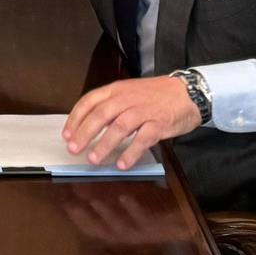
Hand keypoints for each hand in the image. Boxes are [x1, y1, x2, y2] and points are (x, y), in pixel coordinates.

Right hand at [61, 187, 185, 247]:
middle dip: (86, 218)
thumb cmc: (154, 217)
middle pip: (101, 229)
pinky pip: (144, 219)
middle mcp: (127, 235)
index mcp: (118, 232)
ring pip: (119, 225)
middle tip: (73, 204)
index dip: (78, 218)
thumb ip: (109, 205)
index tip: (66, 205)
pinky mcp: (157, 227)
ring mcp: (141, 232)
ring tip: (95, 201)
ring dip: (106, 214)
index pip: (92, 228)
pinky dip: (134, 210)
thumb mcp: (129, 214)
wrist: (185, 226)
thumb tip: (88, 190)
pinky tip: (126, 198)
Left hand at [62, 77, 201, 170]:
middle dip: (85, 133)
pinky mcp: (160, 123)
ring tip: (94, 159)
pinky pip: (143, 139)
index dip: (75, 119)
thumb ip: (110, 105)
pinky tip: (122, 164)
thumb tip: (87, 126)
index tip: (67, 136)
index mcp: (116, 90)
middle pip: (101, 115)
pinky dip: (131, 152)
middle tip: (75, 149)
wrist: (188, 92)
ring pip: (119, 127)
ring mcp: (144, 110)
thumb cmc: (155, 95)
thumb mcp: (128, 92)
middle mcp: (127, 98)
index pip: (89, 102)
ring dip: (105, 144)